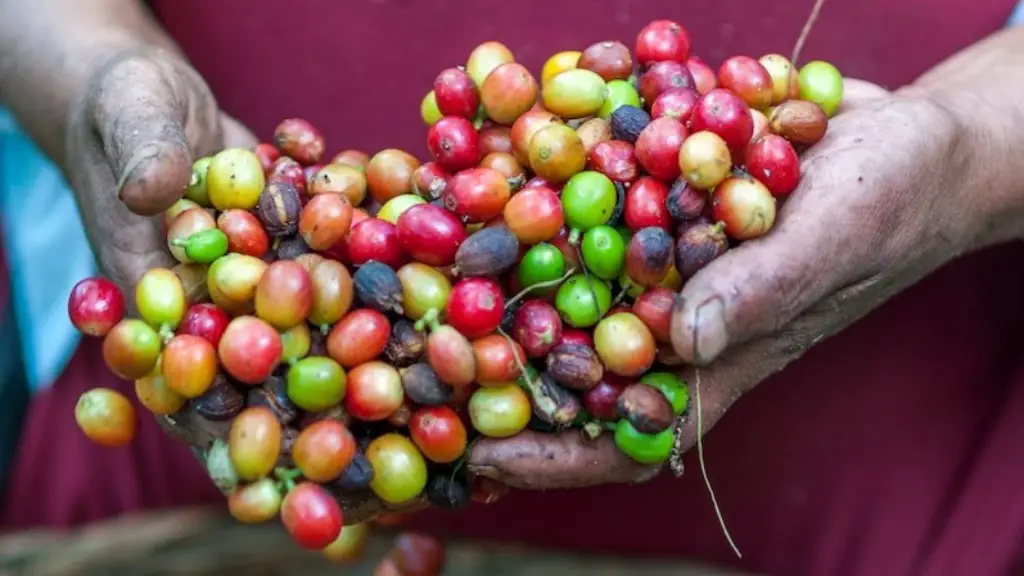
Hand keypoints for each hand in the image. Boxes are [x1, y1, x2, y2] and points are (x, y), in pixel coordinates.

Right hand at [64, 48, 420, 522]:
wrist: (157, 89)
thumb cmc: (123, 105)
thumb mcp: (128, 118)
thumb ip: (142, 156)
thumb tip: (151, 191)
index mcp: (160, 293)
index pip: (189, 368)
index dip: (229, 409)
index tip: (279, 443)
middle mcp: (223, 298)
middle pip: (270, 359)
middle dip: (319, 394)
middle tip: (383, 423)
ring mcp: (270, 275)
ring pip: (322, 318)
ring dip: (372, 340)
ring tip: (433, 365)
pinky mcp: (307, 244)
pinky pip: (346, 258)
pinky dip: (383, 264)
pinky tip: (433, 277)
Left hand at [468, 80, 976, 487]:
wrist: (913, 137)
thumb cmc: (895, 199)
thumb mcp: (839, 235)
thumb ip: (767, 288)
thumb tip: (690, 337)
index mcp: (723, 356)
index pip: (633, 430)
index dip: (560, 455)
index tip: (485, 457)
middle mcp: (680, 316)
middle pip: (577, 365)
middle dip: (504, 375)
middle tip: (424, 369)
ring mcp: (666, 262)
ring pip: (572, 291)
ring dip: (506, 289)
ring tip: (431, 281)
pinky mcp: (661, 204)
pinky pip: (593, 217)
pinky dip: (546, 205)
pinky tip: (495, 181)